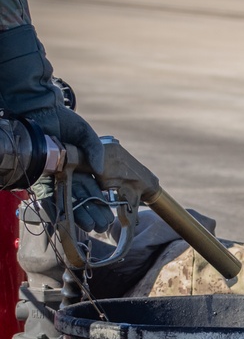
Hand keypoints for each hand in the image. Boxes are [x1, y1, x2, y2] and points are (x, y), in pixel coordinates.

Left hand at [25, 106, 112, 232]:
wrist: (38, 112)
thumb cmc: (64, 121)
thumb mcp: (86, 134)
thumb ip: (96, 150)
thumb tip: (101, 170)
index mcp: (82, 166)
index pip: (93, 188)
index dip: (101, 202)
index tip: (110, 214)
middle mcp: (67, 174)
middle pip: (82, 198)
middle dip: (92, 213)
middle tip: (102, 226)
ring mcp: (53, 177)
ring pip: (68, 200)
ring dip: (78, 214)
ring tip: (90, 226)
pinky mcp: (38, 178)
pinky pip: (47, 196)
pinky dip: (56, 208)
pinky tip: (67, 219)